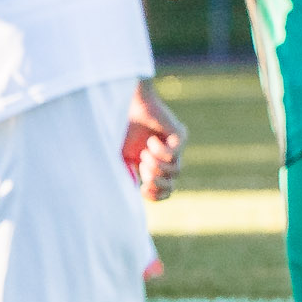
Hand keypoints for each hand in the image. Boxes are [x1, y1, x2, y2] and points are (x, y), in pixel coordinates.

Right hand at [124, 81, 186, 200]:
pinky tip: (151, 140)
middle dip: (155, 182)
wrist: (129, 105)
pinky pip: (173, 155)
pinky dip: (159, 151)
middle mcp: (169, 159)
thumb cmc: (122, 128)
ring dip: (155, 166)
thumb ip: (126, 174)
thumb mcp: (120, 157)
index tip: (142, 188)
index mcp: (155, 166)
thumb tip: (131, 194)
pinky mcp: (181, 136)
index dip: (156, 196)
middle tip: (142, 168)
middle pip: (172, 185)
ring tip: (144, 153)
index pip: (165, 191)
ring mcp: (177, 147)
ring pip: (176, 171)